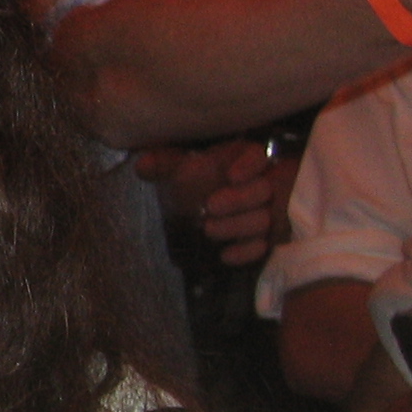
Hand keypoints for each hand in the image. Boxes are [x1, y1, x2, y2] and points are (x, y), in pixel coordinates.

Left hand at [135, 137, 290, 264]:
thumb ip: (165, 164)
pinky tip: (226, 255)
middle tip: (211, 206)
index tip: (232, 175)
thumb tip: (142, 165)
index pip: (258, 156)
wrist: (202, 204)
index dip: (249, 165)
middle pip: (263, 189)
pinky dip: (246, 251)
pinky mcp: (268, 236)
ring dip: (238, 225)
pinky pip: (264, 245)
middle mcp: (262, 182)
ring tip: (209, 229)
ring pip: (265, 218)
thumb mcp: (180, 169)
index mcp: (244, 159)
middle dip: (239, 199)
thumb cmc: (196, 180)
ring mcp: (269, 210)